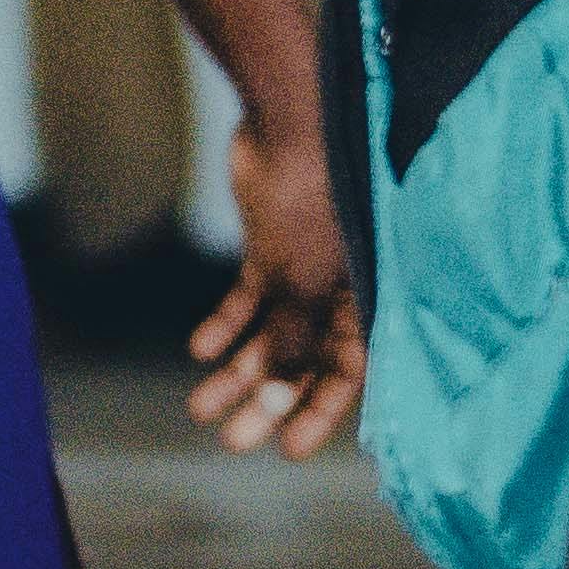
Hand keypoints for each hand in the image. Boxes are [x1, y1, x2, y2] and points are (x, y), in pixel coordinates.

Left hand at [183, 119, 366, 459]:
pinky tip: (201, 350)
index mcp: (367, 303)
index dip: (317, 413)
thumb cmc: (312, 198)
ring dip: (238, 370)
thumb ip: (292, 338)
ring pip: (271, 333)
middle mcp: (342, 293)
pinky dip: (226, 324)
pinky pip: (251, 297)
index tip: (286, 450)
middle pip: (304, 361)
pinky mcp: (275, 246)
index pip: (349, 375)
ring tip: (201, 408)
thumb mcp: (301, 280)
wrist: (288, 118)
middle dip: (267, 402)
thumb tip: (279, 394)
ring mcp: (307, 269)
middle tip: (232, 441)